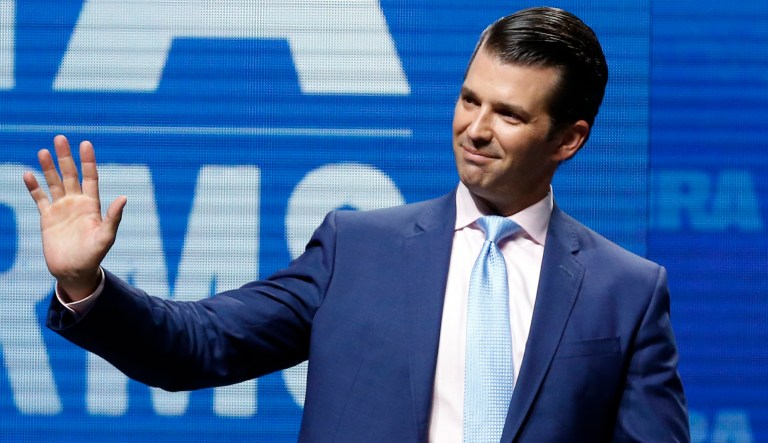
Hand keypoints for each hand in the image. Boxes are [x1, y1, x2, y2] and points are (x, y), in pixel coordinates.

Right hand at [23, 135, 126, 300]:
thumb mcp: (106, 236)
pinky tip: (28, 174)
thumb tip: (124, 198)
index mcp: (92, 205)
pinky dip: (34, 187)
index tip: (85, 143)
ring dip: (48, 168)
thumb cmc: (94, 255)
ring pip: (54, 183)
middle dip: (66, 157)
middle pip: (70, 175)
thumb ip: (113, 217)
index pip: (90, 177)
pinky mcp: (47, 218)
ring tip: (44, 151)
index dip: (88, 161)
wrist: (74, 271)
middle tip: (60, 138)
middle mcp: (76, 203)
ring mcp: (61, 209)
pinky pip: (39, 199)